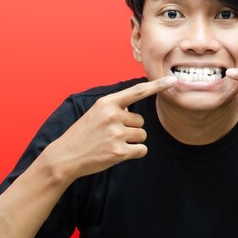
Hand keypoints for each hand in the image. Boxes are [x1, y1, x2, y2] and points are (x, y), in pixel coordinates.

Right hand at [49, 76, 176, 178]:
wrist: (65, 156)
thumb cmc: (83, 134)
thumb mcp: (96, 113)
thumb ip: (116, 108)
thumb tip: (133, 110)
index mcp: (107, 103)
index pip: (137, 91)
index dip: (157, 86)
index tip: (172, 80)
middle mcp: (113, 116)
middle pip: (140, 121)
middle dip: (131, 129)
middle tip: (110, 134)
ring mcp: (116, 134)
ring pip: (142, 135)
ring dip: (132, 141)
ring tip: (111, 143)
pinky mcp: (119, 152)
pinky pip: (141, 150)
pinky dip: (134, 153)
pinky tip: (117, 153)